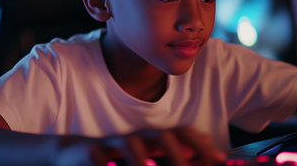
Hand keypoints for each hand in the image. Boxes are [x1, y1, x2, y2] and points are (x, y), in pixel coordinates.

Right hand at [53, 126, 225, 165]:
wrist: (77, 153)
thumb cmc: (118, 158)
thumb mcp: (147, 159)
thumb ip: (170, 157)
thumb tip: (201, 159)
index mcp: (154, 138)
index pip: (182, 133)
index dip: (201, 143)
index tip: (219, 158)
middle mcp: (138, 136)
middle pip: (162, 135)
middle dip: (179, 152)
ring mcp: (115, 142)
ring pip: (133, 143)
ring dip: (144, 158)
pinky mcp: (93, 151)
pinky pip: (102, 156)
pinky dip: (109, 165)